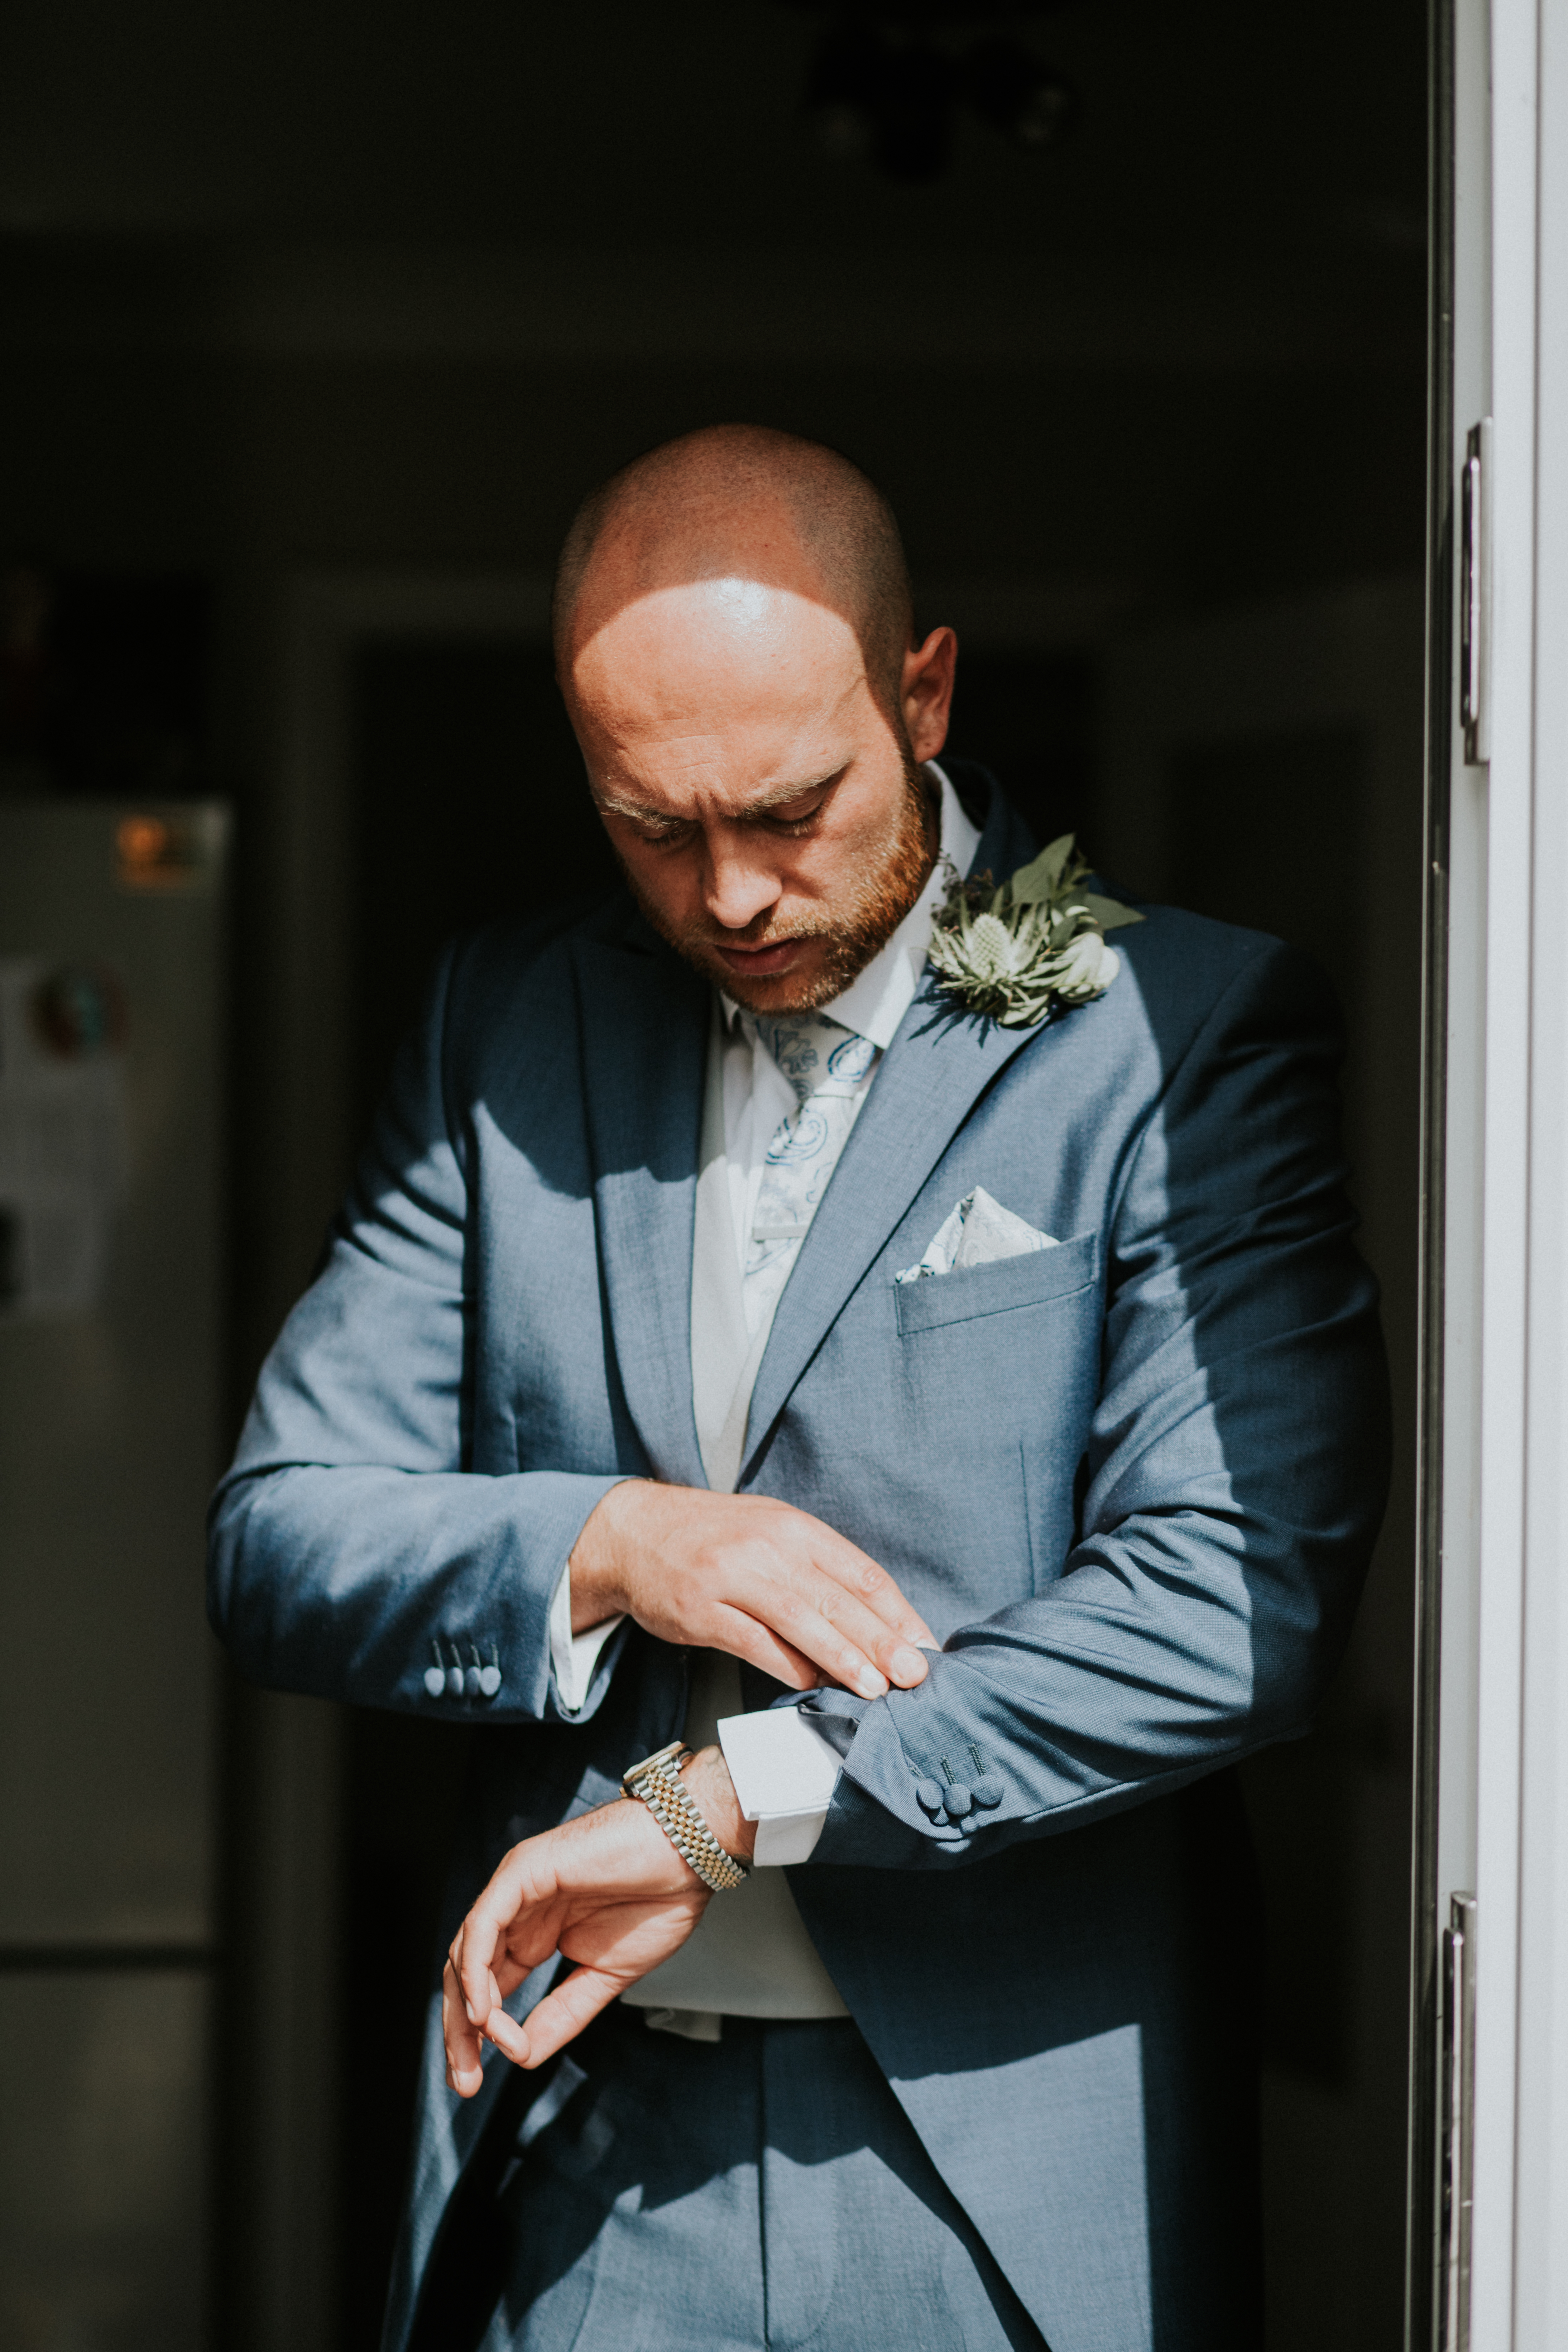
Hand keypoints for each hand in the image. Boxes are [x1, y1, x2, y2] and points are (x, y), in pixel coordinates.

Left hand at [443, 1747, 752, 2092]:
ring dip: (465, 2006)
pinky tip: (485, 2007)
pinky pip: (483, 1924)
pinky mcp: (522, 1871)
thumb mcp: (604, 1978)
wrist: (690, 1855)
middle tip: (465, 2079)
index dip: (475, 2035)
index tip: (476, 2080)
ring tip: (484, 2043)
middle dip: (460, 2030)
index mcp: (536, 1933)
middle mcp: (518, 1911)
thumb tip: (523, 2056)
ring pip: (465, 1951)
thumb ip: (562, 2015)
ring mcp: (516, 1889)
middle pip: (466, 1975)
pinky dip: (476, 1968)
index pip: (488, 1988)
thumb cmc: (659, 1901)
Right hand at [569, 1480, 933, 1699]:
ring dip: (841, 1658)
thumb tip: (875, 1624)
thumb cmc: (715, 1539)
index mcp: (794, 1527)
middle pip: (836, 1598)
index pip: (860, 1571)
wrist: (634, 1531)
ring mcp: (731, 1577)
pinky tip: (812, 1686)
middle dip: (881, 1640)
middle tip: (915, 1675)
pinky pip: (751, 1641)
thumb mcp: (772, 1534)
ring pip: (799, 1619)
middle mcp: (767, 1547)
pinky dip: (786, 1665)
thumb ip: (819, 1573)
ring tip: (876, 1688)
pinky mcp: (699, 1609)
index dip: (897, 1612)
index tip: (926, 1644)